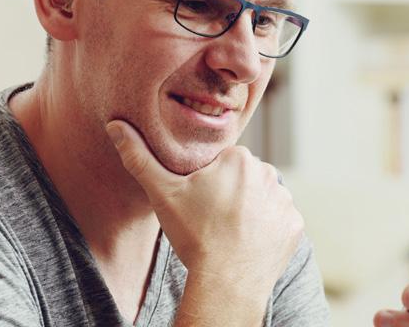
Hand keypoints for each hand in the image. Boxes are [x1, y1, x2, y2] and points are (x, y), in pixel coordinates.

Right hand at [106, 119, 303, 297]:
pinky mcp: (293, 225)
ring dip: (249, 210)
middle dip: (229, 193)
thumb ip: (140, 157)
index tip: (198, 202)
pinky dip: (265, 229)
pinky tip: (247, 241)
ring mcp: (285, 200)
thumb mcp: (162, 193)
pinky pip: (277, 220)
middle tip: (211, 218)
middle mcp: (268, 172)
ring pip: (260, 198)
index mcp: (239, 158)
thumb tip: (115, 125)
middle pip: (242, 179)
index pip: (221, 163)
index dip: (206, 183)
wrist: (226, 282)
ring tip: (228, 231)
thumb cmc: (194, 234)